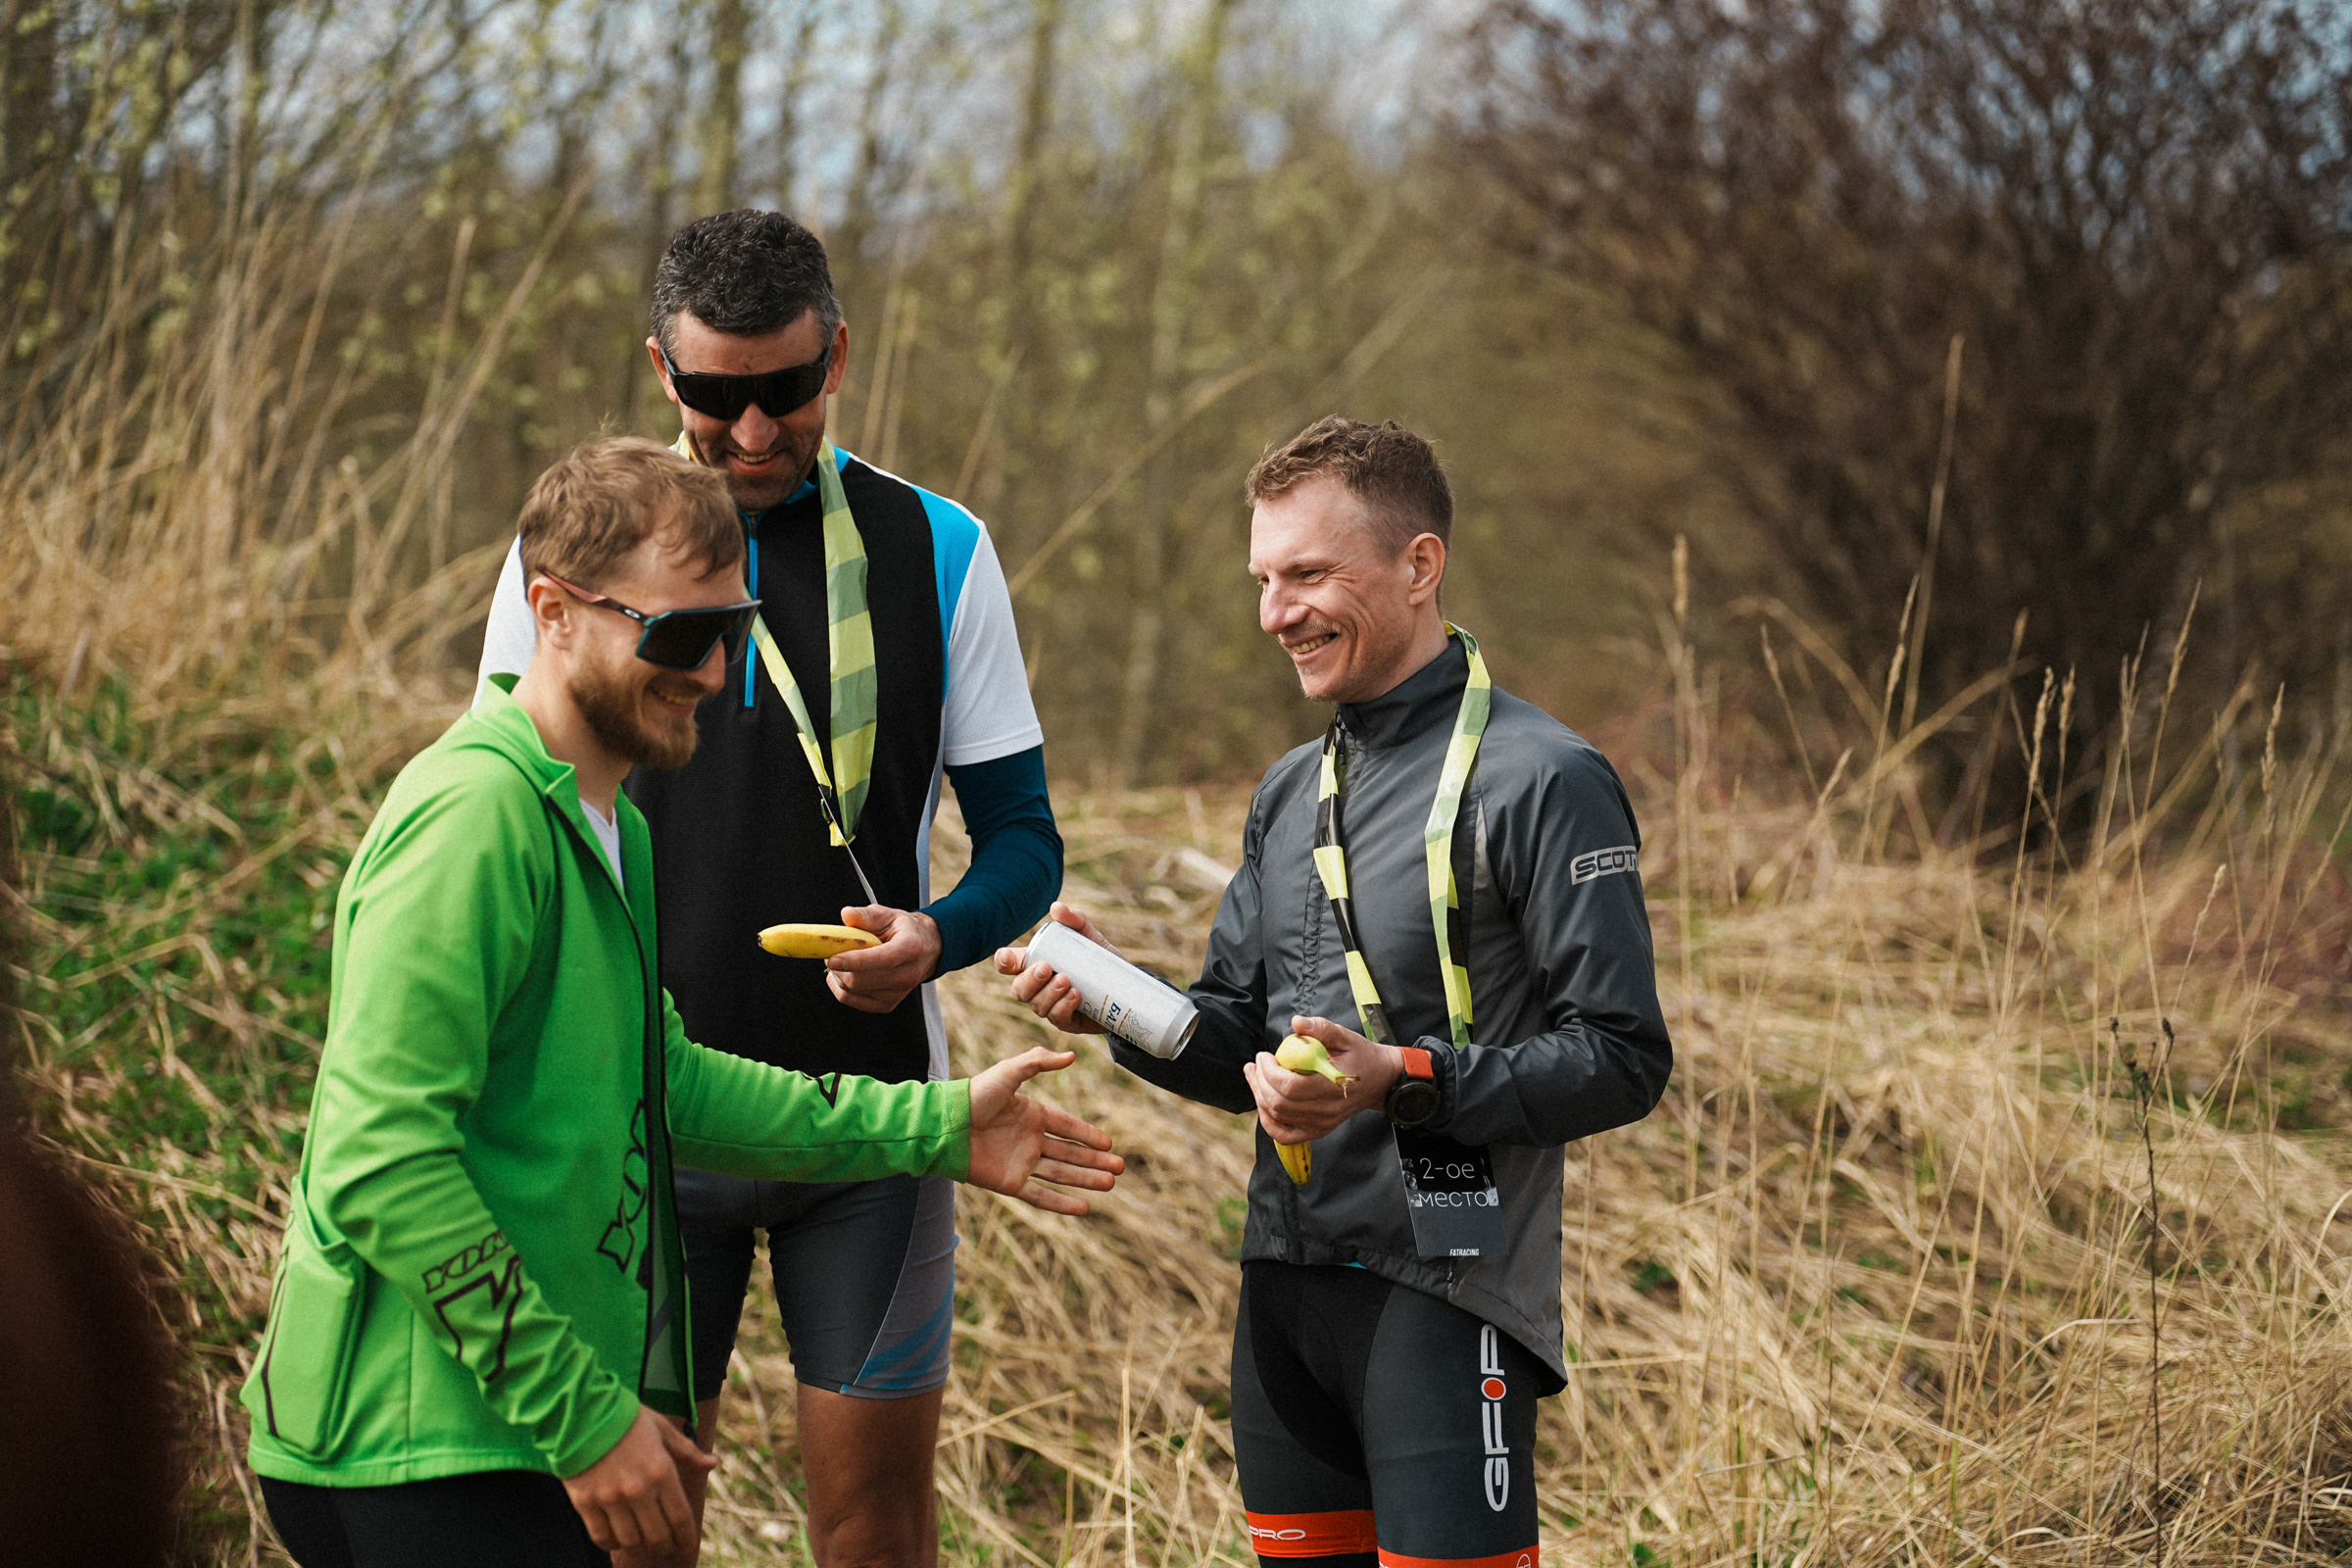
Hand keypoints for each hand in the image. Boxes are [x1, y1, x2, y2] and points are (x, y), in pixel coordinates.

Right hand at [562, 1405, 717, 1561]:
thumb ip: (687, 1451)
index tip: (687, 1545)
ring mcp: (610, 1498)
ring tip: (642, 1544)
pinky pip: (602, 1537)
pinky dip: (611, 1544)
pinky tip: (617, 1538)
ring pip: (630, 1541)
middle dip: (666, 1547)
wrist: (581, 1411)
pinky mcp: (586, 1503)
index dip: (687, 1538)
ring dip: (640, 1548)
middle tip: (666, 1548)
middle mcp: (638, 1489)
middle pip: (658, 1536)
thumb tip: (713, 1463)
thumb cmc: (625, 1418)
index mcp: (661, 1470)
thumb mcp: (662, 1428)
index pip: (681, 1518)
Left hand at [826, 904, 942, 1012]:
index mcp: (910, 948)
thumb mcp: (888, 915)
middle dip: (839, 967)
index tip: (833, 958)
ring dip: (838, 976)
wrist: (925, 950)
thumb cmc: (904, 931)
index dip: (855, 961)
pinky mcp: (888, 1004)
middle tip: (831, 953)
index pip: (882, 959)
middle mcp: (907, 975)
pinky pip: (853, 1001)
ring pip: (853, 991)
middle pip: (861, 979)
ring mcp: (898, 993)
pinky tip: (843, 974)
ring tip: (840, 961)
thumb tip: (847, 914)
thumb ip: (866, 915)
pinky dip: (841, 988)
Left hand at [964, 1045, 1125, 1213]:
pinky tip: (1084, 1207)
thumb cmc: (975, 1095)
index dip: (1089, 1135)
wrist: (946, 1124)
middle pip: (1070, 1154)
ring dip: (1086, 1179)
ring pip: (1061, 1174)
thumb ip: (1038, 1062)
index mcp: (1032, 1115)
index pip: (1068, 1127)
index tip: (1110, 1144)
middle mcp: (1030, 1140)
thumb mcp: (1008, 1072)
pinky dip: (1062, 1203)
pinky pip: (1040, 1195)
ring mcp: (1021, 1162)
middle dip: (1095, 1161)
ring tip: (1110, 1184)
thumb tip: (1071, 1056)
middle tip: (1120, 1169)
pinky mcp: (1009, 1183)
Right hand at [992, 903, 1118, 1034]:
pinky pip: (1057, 1018)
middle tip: (1047, 968)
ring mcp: (1052, 1006)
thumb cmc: (1101, 961)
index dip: (1003, 962)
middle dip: (1030, 980)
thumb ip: (1075, 920)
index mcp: (1037, 964)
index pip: (1009, 964)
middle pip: (1019, 989)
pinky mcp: (1067, 1021)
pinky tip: (1075, 995)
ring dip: (1049, 993)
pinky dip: (1063, 1006)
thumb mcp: (1090, 938)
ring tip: (1067, 980)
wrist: (1127, 989)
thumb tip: (1056, 908)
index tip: (1009, 959)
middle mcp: (1039, 988)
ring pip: (1037, 1005)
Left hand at [1241, 1015, 1404, 1144]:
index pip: (1290, 1087)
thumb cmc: (1361, 1056)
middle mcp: (1326, 1111)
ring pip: (1278, 1117)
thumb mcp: (1345, 1036)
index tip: (1263, 1055)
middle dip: (1259, 1082)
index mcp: (1332, 1087)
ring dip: (1259, 1096)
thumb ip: (1321, 1028)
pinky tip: (1263, 1103)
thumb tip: (1296, 1022)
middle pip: (1279, 1103)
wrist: (1380, 1081)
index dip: (1269, 1072)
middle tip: (1255, 1063)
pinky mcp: (1318, 1130)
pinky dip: (1268, 1122)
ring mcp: (1321, 1124)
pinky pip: (1285, 1135)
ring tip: (1254, 1076)